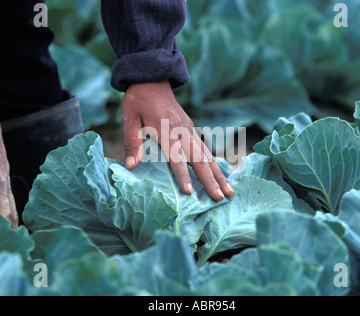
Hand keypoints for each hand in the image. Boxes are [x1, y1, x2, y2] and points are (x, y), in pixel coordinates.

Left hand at [122, 81, 233, 200]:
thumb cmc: (138, 100)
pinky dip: (216, 165)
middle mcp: (183, 132)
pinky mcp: (192, 130)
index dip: (182, 175)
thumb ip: (132, 142)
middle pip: (199, 159)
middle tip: (220, 198)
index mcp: (166, 130)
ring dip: (219, 175)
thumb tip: (131, 166)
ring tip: (230, 192)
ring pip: (208, 156)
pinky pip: (207, 150)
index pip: (176, 157)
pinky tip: (222, 177)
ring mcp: (190, 130)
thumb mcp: (129, 118)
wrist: (153, 78)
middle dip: (210, 180)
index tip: (190, 192)